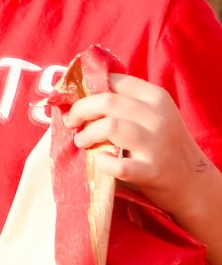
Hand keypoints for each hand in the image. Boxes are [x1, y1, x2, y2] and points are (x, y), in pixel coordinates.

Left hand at [65, 73, 211, 218]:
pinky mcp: (153, 171)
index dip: (87, 88)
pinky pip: (117, 164)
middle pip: (107, 101)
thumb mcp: (152, 115)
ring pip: (109, 126)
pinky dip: (102, 162)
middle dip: (81, 109)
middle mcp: (157, 117)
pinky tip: (100, 162)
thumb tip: (79, 94)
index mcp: (155, 97)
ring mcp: (156, 144)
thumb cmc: (163, 145)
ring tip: (81, 141)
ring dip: (87, 133)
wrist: (193, 184)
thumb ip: (125, 103)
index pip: (114, 80)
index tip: (75, 99)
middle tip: (71, 121)